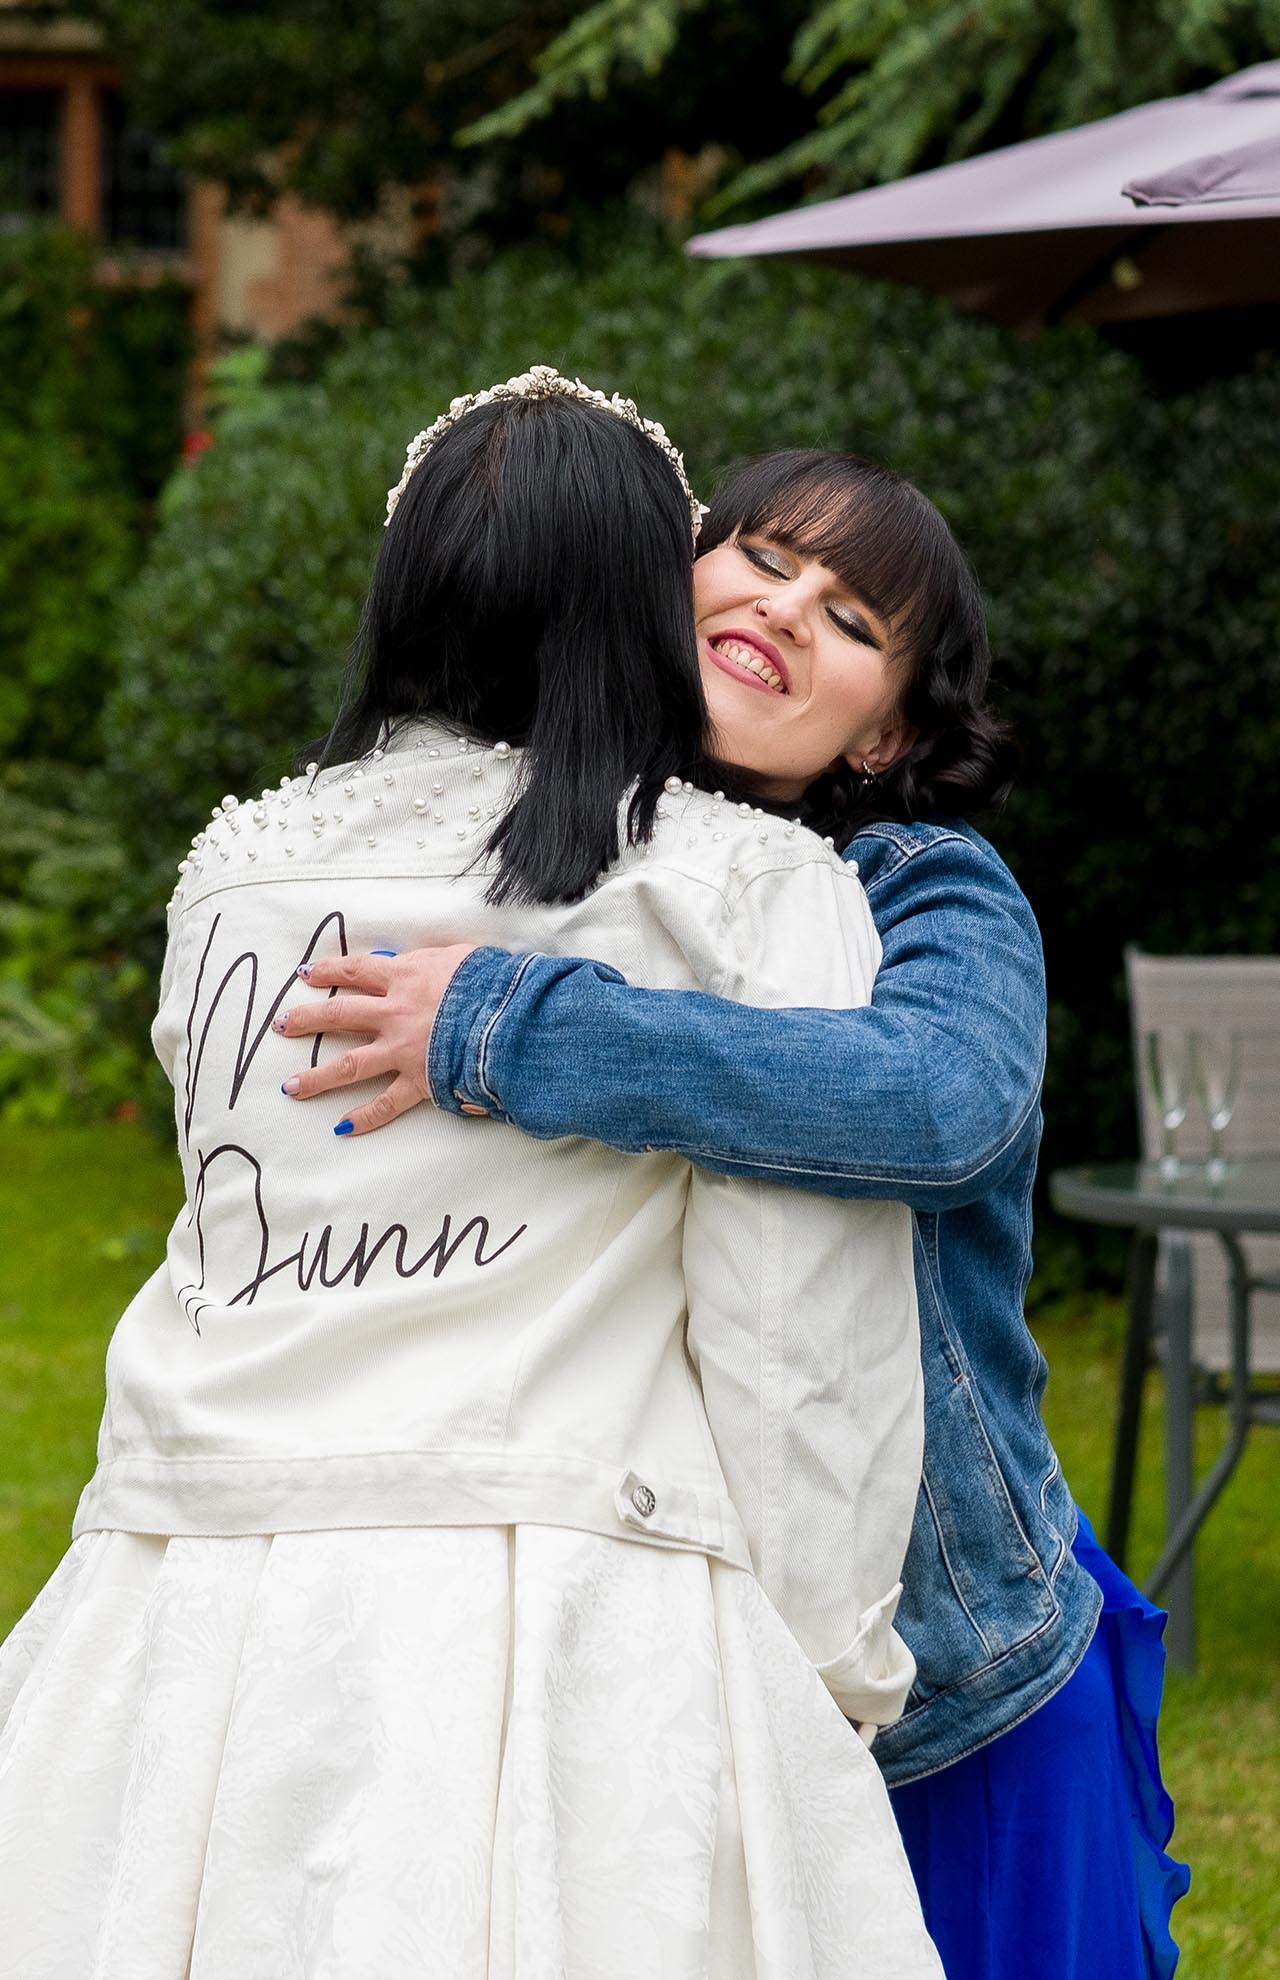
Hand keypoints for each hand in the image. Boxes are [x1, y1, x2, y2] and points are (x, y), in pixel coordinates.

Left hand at [274, 943, 477, 1135]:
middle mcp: (395, 1014)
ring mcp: (404, 1050)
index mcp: (405, 977)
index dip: (329, 970)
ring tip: (291, 1087)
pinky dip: (365, 1118)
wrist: (512, 1018)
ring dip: (317, 1077)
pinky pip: (386, 1104)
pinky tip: (342, 1128)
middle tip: (281, 1025)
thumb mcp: (462, 957)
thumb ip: (435, 959)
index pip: (357, 970)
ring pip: (349, 1065)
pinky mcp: (419, 1081)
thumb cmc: (493, 983)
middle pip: (340, 1015)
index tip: (305, 974)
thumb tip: (419, 961)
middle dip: (306, 1019)